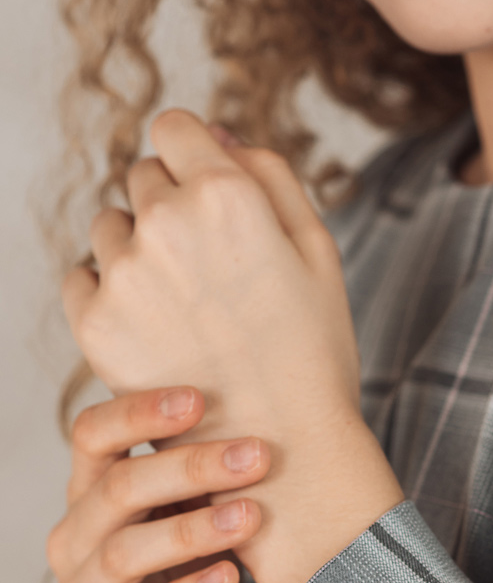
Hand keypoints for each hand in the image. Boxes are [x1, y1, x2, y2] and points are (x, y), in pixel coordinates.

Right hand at [46, 387, 270, 582]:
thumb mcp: (195, 523)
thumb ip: (206, 481)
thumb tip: (263, 415)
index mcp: (89, 499)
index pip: (92, 436)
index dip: (139, 411)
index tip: (200, 398)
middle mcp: (74, 542)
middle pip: (116, 488)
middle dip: (188, 466)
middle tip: (256, 455)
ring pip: (124, 552)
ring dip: (192, 529)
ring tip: (251, 515)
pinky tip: (230, 578)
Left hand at [62, 111, 402, 582]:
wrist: (284, 455)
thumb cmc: (314, 354)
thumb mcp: (319, 251)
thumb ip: (271, 174)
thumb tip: (217, 135)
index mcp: (226, 194)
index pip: (175, 127)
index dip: (195, 156)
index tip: (209, 195)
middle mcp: (166, 223)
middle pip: (143, 176)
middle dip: (171, 207)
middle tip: (211, 272)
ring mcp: (125, 274)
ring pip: (110, 226)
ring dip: (137, 249)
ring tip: (185, 306)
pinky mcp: (96, 324)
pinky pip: (82, 277)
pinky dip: (109, 291)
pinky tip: (153, 325)